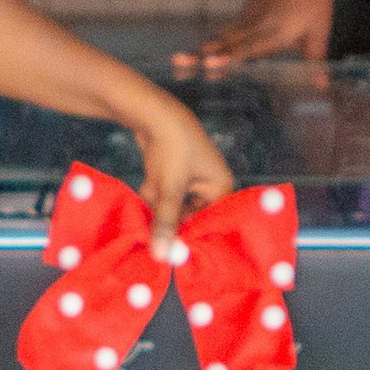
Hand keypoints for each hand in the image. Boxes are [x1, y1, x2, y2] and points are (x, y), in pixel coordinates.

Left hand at [129, 92, 234, 239]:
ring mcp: (191, 178)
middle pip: (190, 216)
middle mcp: (210, 185)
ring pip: (172, 205)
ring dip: (158, 203)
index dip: (191, 235)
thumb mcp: (168, 189)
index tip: (173, 251)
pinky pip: (164, 193)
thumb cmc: (171, 149)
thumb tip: (161, 256)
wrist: (152, 112)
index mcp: (221, 188)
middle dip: (169, 217)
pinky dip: (153, 191)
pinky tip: (148, 181)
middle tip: (156, 225)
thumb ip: (165, 223)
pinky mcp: (174, 173)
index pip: (210, 222)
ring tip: (152, 189)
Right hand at [190, 0, 329, 69]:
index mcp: (276, 31)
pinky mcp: (243, 14)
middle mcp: (256, 25)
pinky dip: (209, 45)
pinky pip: (224, 33)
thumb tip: (321, 87)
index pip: (248, 48)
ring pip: (220, 38)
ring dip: (199, 51)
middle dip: (202, 56)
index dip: (228, 58)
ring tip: (177, 61)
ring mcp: (246, 18)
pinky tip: (195, 56)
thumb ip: (315, 59)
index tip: (210, 63)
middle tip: (178, 64)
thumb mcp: (320, 28)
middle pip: (225, 44)